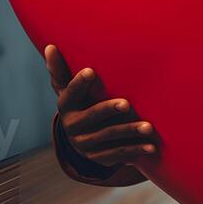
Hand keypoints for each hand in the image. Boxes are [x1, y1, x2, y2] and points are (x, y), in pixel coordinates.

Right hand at [45, 45, 158, 167]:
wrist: (80, 137)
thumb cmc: (79, 102)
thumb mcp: (69, 88)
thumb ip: (61, 70)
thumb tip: (50, 45)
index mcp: (66, 106)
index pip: (70, 93)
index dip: (79, 84)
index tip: (90, 71)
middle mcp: (73, 126)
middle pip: (92, 116)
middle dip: (109, 109)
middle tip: (127, 103)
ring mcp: (85, 144)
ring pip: (109, 137)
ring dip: (129, 132)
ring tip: (148, 127)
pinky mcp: (99, 158)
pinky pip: (118, 154)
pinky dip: (135, 151)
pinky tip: (151, 147)